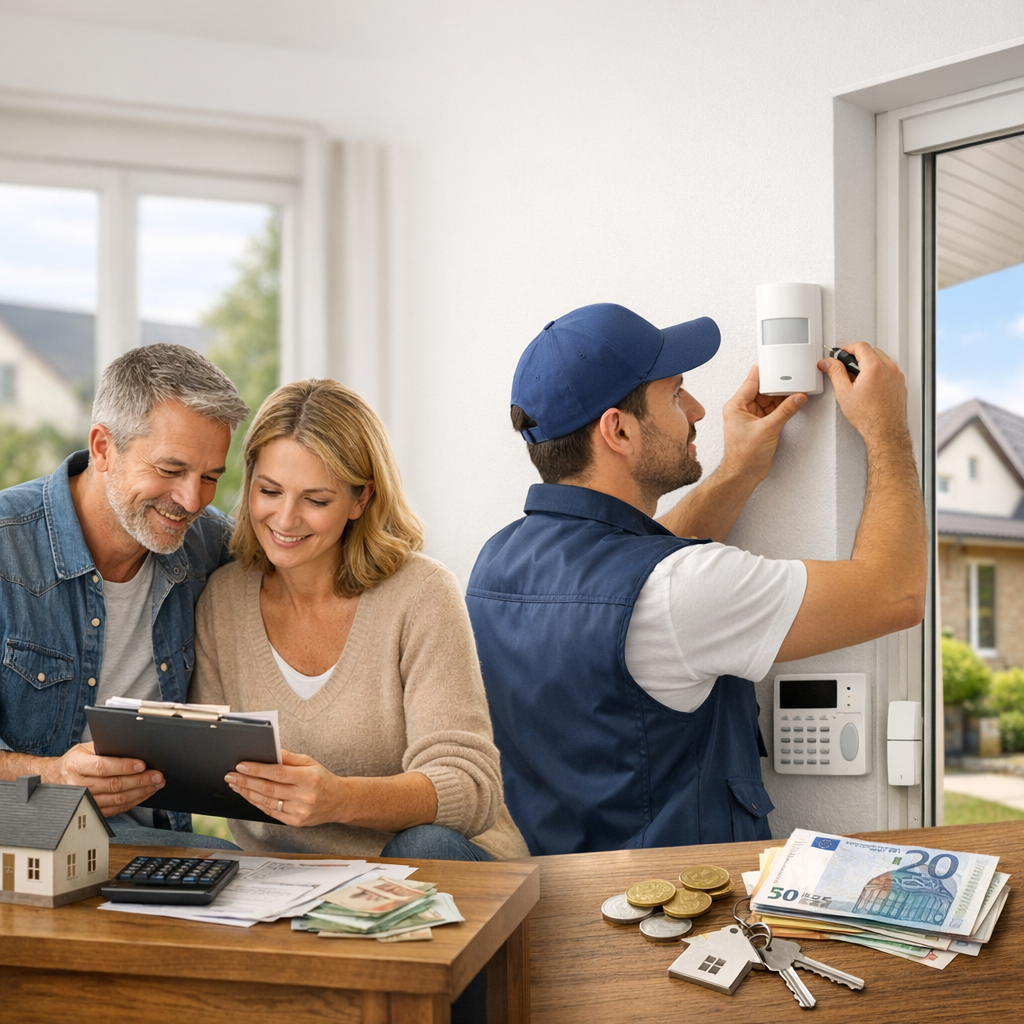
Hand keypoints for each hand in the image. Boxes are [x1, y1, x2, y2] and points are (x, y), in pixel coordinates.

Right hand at [49, 743, 163, 817]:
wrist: (54, 780)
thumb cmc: (74, 762)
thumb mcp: (84, 749)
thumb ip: (104, 748)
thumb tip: (132, 747)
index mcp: (76, 765)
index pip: (102, 767)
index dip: (124, 767)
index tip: (142, 765)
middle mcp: (78, 785)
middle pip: (113, 785)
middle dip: (140, 780)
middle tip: (157, 776)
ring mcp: (84, 801)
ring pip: (117, 799)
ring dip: (140, 792)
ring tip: (155, 784)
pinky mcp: (91, 811)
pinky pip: (115, 809)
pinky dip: (133, 802)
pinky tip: (144, 794)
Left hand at [226, 749, 344, 827]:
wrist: (339, 801)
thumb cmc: (322, 778)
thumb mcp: (310, 762)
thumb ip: (288, 757)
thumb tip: (268, 752)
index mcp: (309, 778)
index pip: (278, 773)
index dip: (257, 770)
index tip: (241, 766)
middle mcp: (305, 796)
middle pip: (269, 789)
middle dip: (247, 782)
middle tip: (231, 776)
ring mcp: (300, 811)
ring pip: (267, 803)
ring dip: (248, 793)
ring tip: (236, 785)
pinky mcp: (295, 822)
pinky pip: (271, 813)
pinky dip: (257, 803)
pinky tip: (249, 796)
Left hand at [719, 365, 807, 483]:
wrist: (744, 474)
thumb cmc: (744, 456)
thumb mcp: (768, 429)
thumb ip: (785, 411)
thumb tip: (797, 398)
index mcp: (735, 406)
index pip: (751, 383)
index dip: (765, 373)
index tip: (777, 365)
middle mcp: (741, 410)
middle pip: (762, 390)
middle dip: (777, 385)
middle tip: (792, 379)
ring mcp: (751, 418)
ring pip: (768, 401)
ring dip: (782, 397)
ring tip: (796, 390)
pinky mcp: (760, 426)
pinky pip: (772, 411)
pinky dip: (782, 408)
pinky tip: (792, 403)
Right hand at [819, 343, 907, 443]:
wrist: (885, 431)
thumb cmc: (868, 417)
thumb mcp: (844, 392)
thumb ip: (835, 372)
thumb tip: (828, 363)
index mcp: (874, 367)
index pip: (860, 346)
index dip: (847, 348)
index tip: (841, 354)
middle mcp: (889, 369)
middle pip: (872, 350)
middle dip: (857, 355)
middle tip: (846, 366)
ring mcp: (897, 376)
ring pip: (882, 359)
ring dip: (869, 363)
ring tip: (858, 377)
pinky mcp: (900, 384)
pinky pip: (889, 370)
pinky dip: (879, 372)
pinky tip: (870, 385)